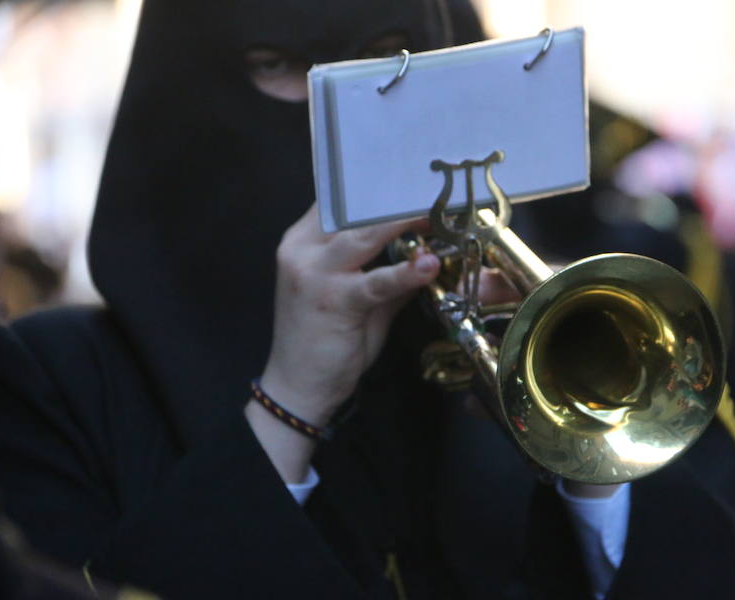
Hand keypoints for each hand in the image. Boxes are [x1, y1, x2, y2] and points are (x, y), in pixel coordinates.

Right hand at [261, 203, 440, 424]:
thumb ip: (385, 269)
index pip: (339, 200)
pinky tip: (429, 264)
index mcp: (303, 241)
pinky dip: (405, 272)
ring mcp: (314, 273)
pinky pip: (375, 281)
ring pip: (364, 235)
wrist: (297, 387)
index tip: (412, 179)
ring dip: (403, 222)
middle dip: (395, 199)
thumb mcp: (356, 297)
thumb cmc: (325, 340)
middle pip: (352, 210)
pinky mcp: (333, 300)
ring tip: (437, 213)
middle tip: (433, 188)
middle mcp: (302, 249)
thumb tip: (426, 250)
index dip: (376, 187)